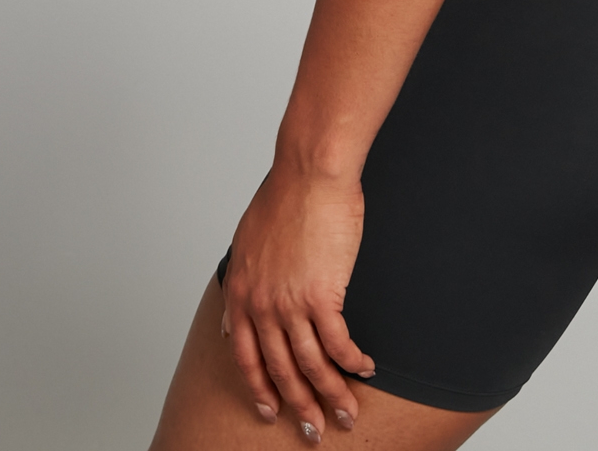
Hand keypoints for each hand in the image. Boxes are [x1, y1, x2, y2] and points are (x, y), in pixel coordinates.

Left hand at [220, 165, 375, 440]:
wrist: (310, 173)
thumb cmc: (285, 194)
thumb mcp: (247, 240)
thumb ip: (242, 279)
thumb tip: (231, 308)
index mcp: (241, 294)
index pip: (244, 357)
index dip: (259, 388)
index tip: (270, 410)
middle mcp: (260, 307)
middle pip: (279, 371)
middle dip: (297, 405)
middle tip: (312, 431)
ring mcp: (290, 304)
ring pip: (310, 366)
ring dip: (330, 395)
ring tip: (346, 415)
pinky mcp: (322, 295)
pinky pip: (338, 343)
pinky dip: (352, 361)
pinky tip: (365, 369)